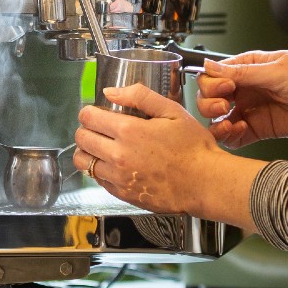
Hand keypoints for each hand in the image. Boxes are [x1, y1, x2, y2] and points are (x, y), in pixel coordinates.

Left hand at [73, 84, 256, 227]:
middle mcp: (118, 155)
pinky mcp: (123, 195)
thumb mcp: (171, 111)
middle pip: (81, 139)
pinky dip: (100, 170)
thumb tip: (110, 92)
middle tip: (98, 128)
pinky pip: (98, 181)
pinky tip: (114, 165)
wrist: (206, 183)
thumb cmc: (193, 147)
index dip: (89, 111)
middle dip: (86, 129)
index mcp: (128, 131)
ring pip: (84, 162)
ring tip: (100, 147)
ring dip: (87, 152)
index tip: (96, 112)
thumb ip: (139, 96)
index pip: (88, 118)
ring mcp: (119, 178)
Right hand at [193, 50, 287, 148]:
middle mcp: (247, 88)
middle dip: (210, 102)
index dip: (212, 83)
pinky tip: (238, 132)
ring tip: (229, 124)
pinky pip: (236, 136)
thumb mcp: (278, 72)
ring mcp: (253, 110)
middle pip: (210, 97)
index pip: (214, 74)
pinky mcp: (261, 130)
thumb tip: (210, 66)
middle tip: (225, 106)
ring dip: (216, 121)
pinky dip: (229, 137)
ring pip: (219, 118)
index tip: (225, 89)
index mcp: (248, 67)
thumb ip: (243, 73)